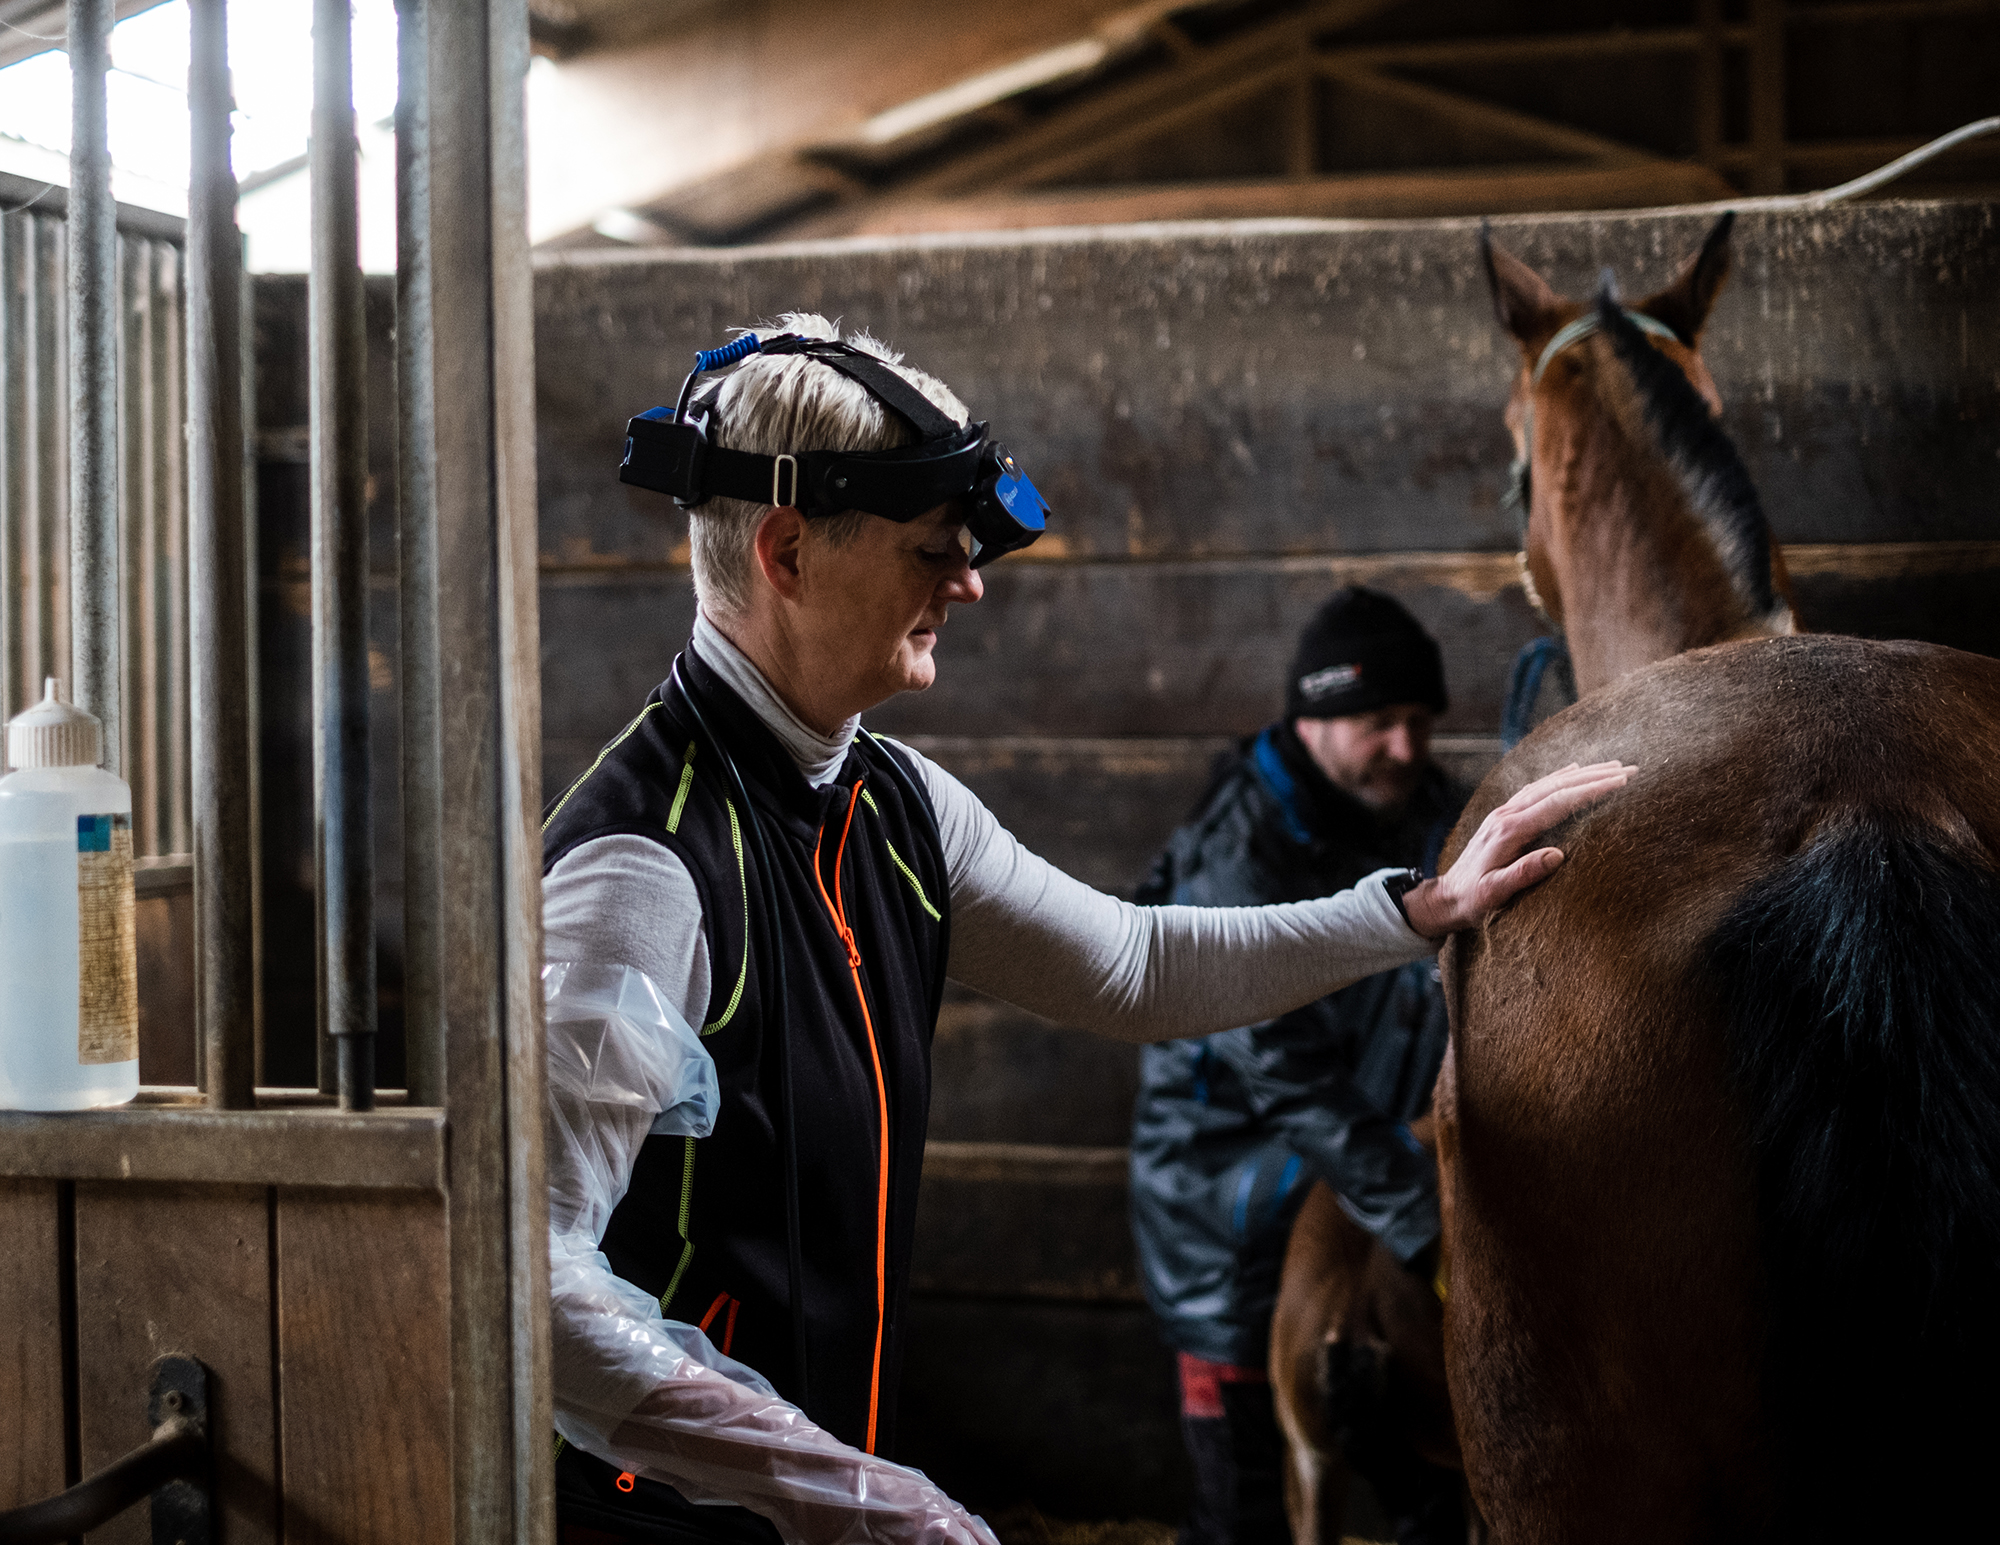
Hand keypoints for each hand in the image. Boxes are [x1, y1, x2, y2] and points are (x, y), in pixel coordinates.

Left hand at [1400, 761, 1635, 938]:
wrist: (1445, 896)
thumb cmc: (1472, 899)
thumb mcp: (1495, 893)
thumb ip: (1523, 874)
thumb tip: (1557, 856)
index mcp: (1510, 830)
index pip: (1559, 802)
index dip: (1592, 790)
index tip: (1621, 782)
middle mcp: (1508, 814)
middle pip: (1557, 786)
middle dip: (1596, 776)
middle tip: (1630, 769)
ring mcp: (1505, 812)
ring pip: (1548, 783)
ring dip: (1582, 773)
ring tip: (1613, 766)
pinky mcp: (1504, 816)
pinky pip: (1537, 789)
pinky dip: (1559, 777)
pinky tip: (1574, 771)